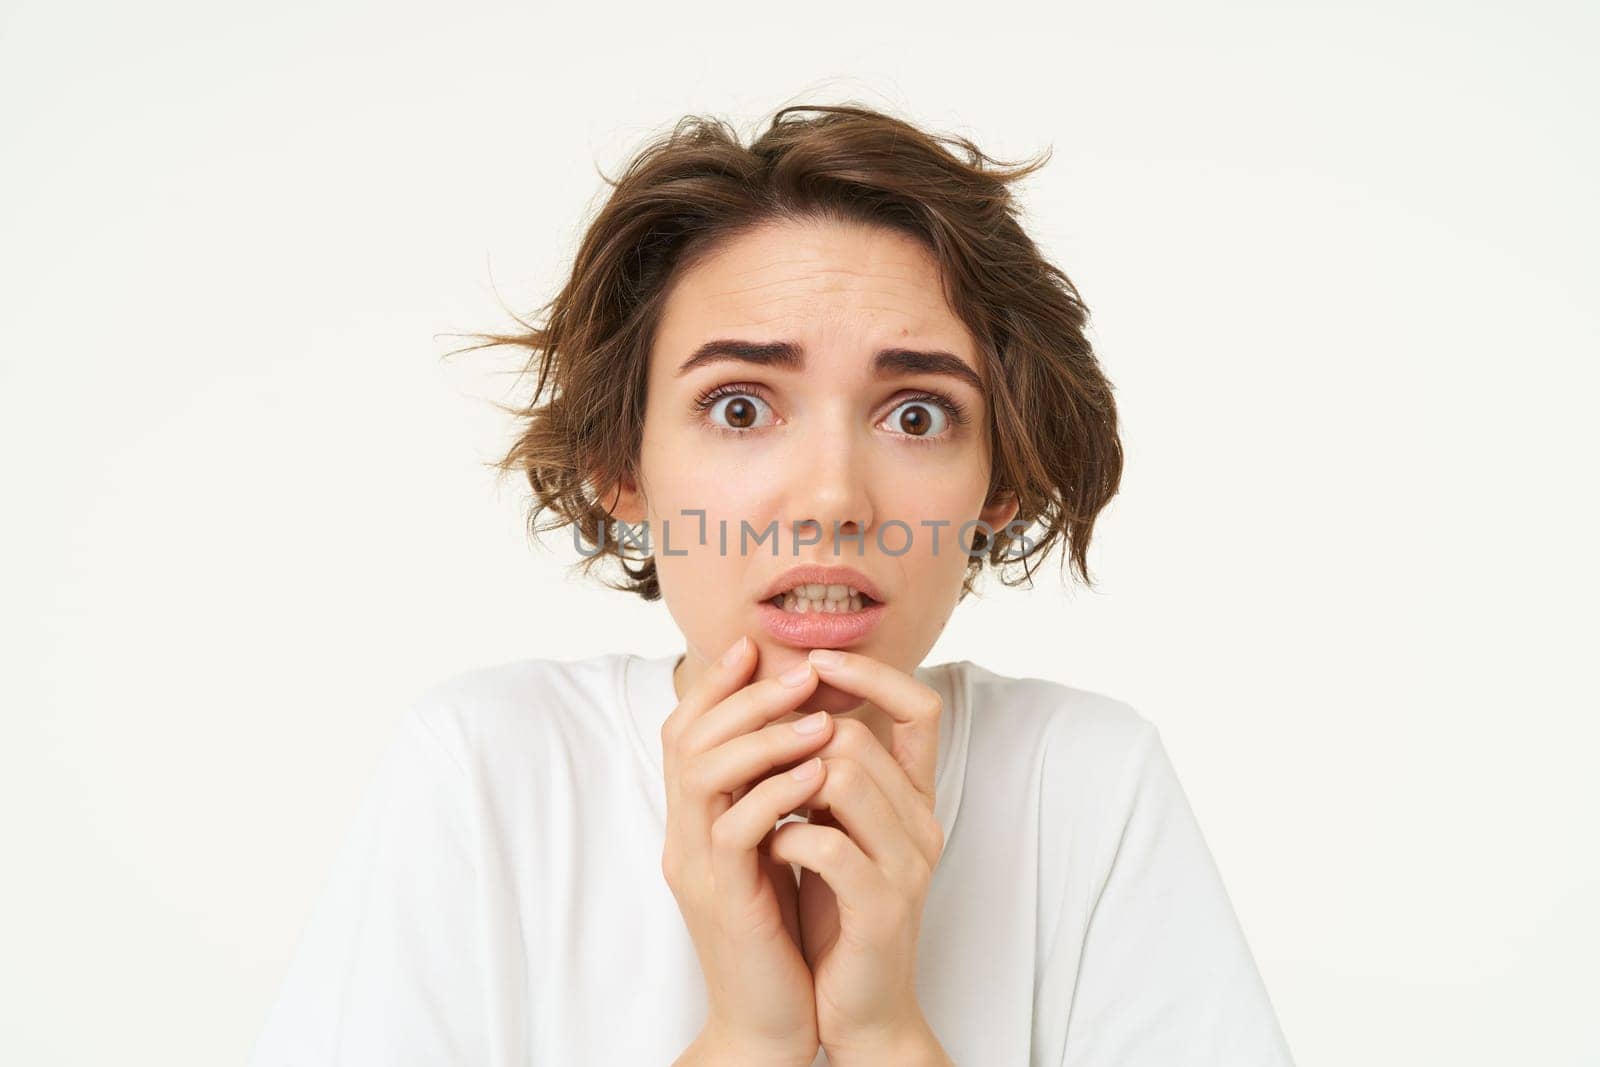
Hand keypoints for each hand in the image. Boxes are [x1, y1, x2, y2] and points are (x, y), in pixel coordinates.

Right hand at [660, 635, 836, 1065]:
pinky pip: (736, 828)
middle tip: (799, 671)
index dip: (716, 684)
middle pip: (686, 737)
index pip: (685, 732)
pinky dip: (777, 791)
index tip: (757, 648)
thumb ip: (771, 798)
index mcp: (694, 821)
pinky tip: (819, 773)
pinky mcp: (722, 898)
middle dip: (744, 696)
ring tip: (819, 718)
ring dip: (763, 735)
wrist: (771, 1022)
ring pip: (702, 771)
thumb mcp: (773, 853)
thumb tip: (804, 734)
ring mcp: (696, 866)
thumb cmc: (781, 937)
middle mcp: (684, 836)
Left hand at [762, 649, 948, 1061]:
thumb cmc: (835, 912)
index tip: (812, 660)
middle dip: (791, 739)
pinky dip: (784, 835)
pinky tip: (767, 847)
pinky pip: (826, 843)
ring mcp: (909, 863)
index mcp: (915, 798)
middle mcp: (923, 822)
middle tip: (749, 757)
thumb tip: (784, 697)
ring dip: (782, 784)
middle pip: (859, 736)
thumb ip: (827, 772)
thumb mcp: (833, 829)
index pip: (920, 705)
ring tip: (755, 805)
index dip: (869, 675)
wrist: (858, 1008)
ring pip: (845, 776)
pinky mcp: (883, 906)